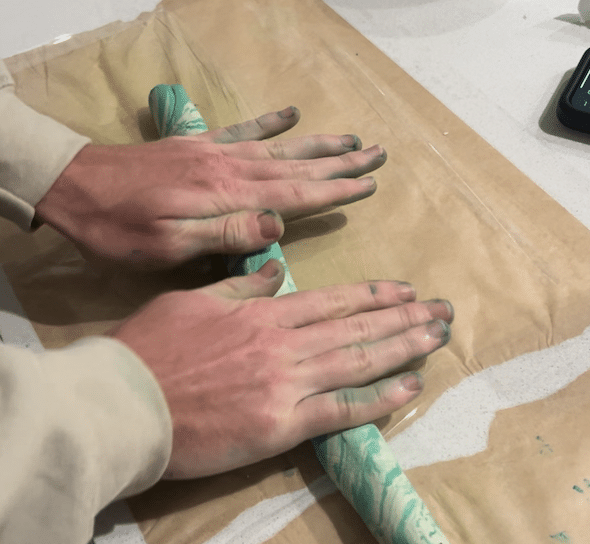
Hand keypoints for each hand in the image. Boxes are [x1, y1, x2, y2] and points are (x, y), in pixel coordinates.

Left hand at [35, 106, 385, 269]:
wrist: (73, 185)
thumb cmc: (119, 228)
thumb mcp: (167, 245)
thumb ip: (224, 233)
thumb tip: (278, 223)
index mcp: (228, 196)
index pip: (295, 194)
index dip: (334, 190)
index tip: (368, 184)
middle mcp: (230, 168)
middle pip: (297, 165)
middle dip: (339, 161)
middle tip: (377, 154)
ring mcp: (215, 153)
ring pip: (279, 147)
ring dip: (317, 143)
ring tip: (351, 138)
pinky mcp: (198, 146)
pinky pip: (242, 130)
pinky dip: (269, 121)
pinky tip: (290, 113)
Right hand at [110, 260, 453, 478]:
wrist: (125, 403)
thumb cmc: (151, 349)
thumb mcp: (193, 301)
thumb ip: (241, 287)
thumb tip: (277, 272)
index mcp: (262, 313)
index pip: (332, 300)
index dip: (373, 294)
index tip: (405, 291)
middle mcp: (284, 344)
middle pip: (356, 327)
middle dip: (404, 317)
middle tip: (442, 311)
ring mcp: (286, 384)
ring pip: (359, 362)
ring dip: (404, 348)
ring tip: (438, 337)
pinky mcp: (282, 426)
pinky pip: (341, 410)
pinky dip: (379, 399)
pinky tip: (410, 387)